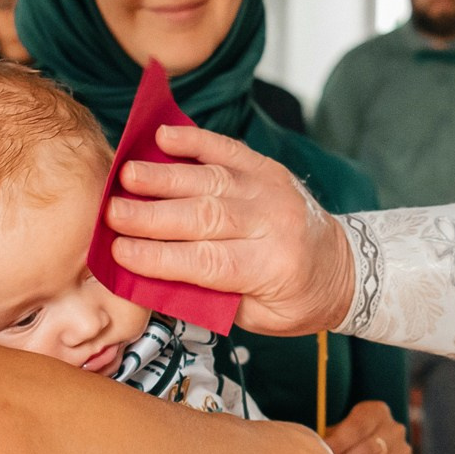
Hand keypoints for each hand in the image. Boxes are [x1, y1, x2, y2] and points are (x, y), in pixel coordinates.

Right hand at [104, 127, 354, 335]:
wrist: (344, 269)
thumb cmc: (296, 299)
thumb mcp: (258, 316)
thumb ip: (211, 296)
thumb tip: (150, 278)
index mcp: (272, 266)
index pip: (207, 261)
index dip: (159, 256)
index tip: (118, 252)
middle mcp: (274, 222)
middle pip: (204, 216)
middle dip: (151, 214)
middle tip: (110, 212)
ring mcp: (272, 189)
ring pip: (210, 179)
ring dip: (164, 176)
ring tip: (126, 175)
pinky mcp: (268, 168)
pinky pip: (228, 149)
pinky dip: (195, 140)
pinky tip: (163, 137)